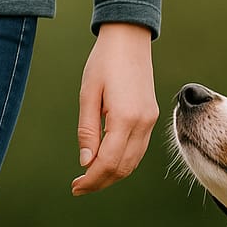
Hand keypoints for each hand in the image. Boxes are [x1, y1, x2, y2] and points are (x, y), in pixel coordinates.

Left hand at [72, 22, 158, 195]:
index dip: (91, 179)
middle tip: (79, 187)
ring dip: (112, 175)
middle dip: (101, 182)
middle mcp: (142, 124)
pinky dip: (123, 162)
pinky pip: (138, 150)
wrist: (130, 39)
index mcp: (125, 118)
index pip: (108, 162)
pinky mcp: (151, 118)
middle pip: (122, 168)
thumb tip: (86, 162)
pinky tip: (107, 162)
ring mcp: (150, 122)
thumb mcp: (88, 94)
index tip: (75, 186)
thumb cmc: (104, 62)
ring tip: (91, 179)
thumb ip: (87, 131)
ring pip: (133, 162)